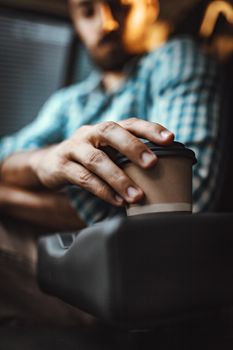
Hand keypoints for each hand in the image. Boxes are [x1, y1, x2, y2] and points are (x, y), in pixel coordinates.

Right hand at [30, 118, 173, 205]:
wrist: (50, 163)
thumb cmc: (88, 159)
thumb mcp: (106, 152)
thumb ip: (126, 158)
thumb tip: (162, 176)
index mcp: (106, 130)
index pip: (130, 123)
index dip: (150, 129)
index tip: (170, 139)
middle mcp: (90, 133)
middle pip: (111, 132)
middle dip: (133, 147)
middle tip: (152, 164)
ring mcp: (74, 148)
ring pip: (97, 160)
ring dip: (119, 178)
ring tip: (137, 196)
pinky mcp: (62, 166)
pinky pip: (83, 178)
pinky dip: (102, 191)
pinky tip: (117, 201)